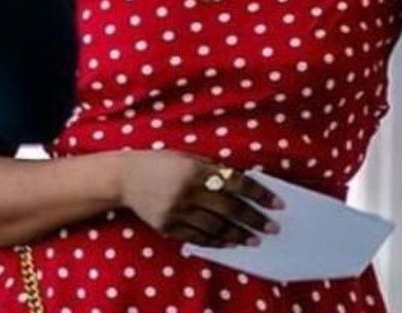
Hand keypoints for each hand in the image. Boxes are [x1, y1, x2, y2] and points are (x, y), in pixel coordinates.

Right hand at [115, 151, 282, 247]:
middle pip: (230, 209)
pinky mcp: (167, 226)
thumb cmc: (161, 164)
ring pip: (215, 227)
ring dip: (238, 235)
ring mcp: (177, 211)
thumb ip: (212, 170)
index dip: (259, 194)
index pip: (237, 182)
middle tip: (272, 227)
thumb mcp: (188, 158)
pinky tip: (228, 243)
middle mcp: (188, 191)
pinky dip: (215, 241)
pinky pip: (197, 237)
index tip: (277, 204)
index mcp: (197, 169)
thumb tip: (243, 185)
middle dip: (254, 219)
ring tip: (253, 240)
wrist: (125, 178)